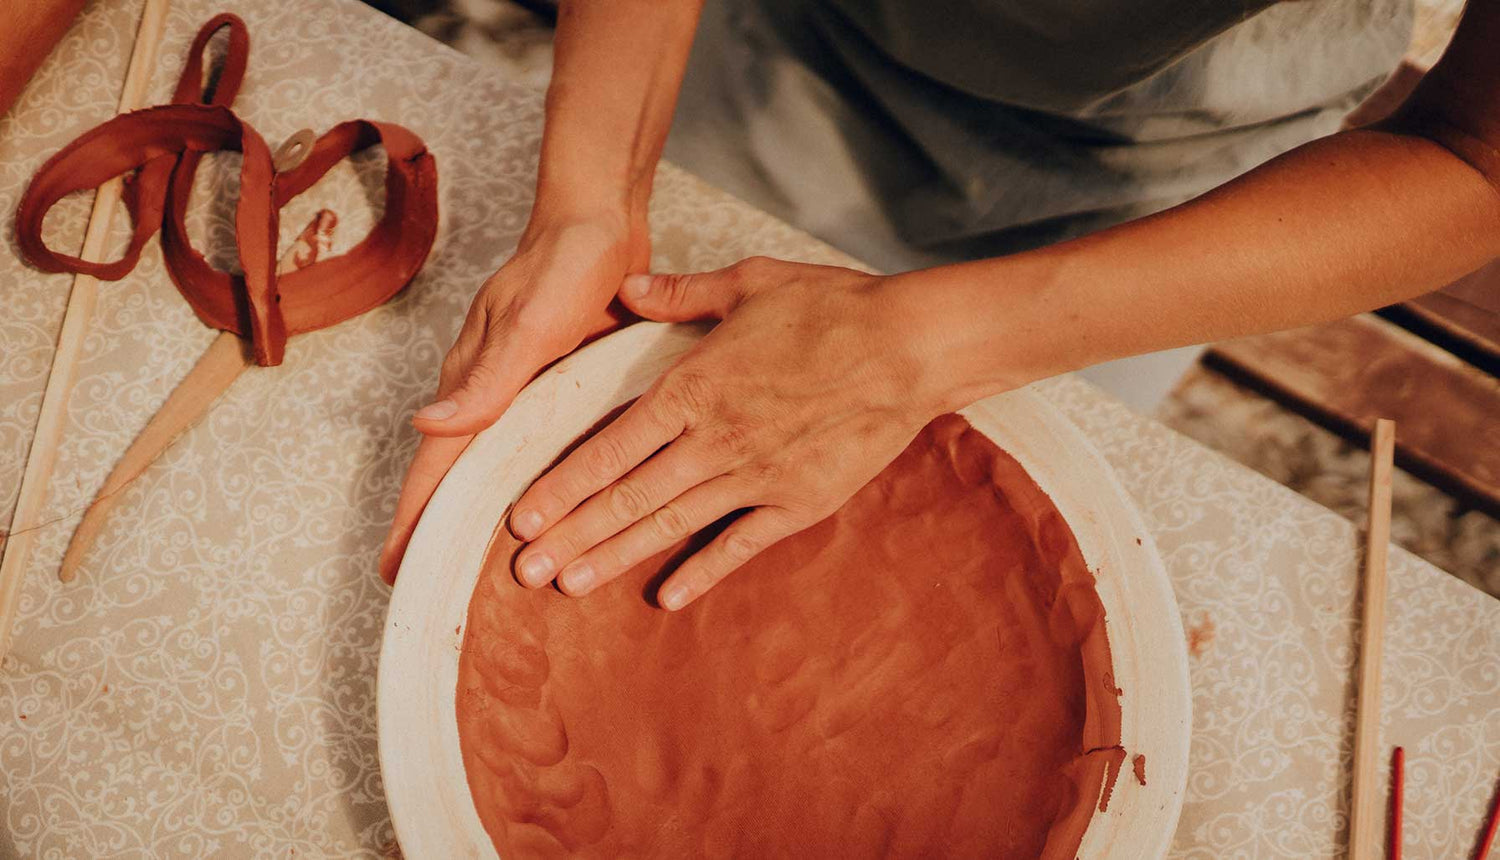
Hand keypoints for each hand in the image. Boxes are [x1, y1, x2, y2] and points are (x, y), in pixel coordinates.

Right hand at [379, 214, 648, 582]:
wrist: (600, 222)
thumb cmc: (563, 264)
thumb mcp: (529, 324)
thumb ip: (486, 379)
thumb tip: (423, 426)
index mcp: (474, 384)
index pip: (435, 466)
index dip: (414, 519)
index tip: (394, 571)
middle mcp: (492, 395)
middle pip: (456, 475)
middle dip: (436, 529)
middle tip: (422, 585)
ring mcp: (523, 393)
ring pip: (495, 464)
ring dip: (482, 511)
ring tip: (477, 564)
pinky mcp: (557, 387)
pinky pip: (536, 446)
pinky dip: (529, 481)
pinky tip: (542, 507)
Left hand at [506, 256, 960, 609]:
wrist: (910, 347)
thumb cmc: (833, 308)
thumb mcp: (751, 283)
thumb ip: (681, 293)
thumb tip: (627, 287)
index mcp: (694, 387)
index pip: (609, 448)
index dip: (561, 487)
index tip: (522, 518)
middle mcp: (714, 440)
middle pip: (627, 497)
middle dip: (571, 536)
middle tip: (524, 571)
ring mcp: (756, 476)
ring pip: (671, 525)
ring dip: (617, 557)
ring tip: (570, 587)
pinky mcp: (798, 502)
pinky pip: (740, 544)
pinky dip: (703, 572)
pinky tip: (668, 597)